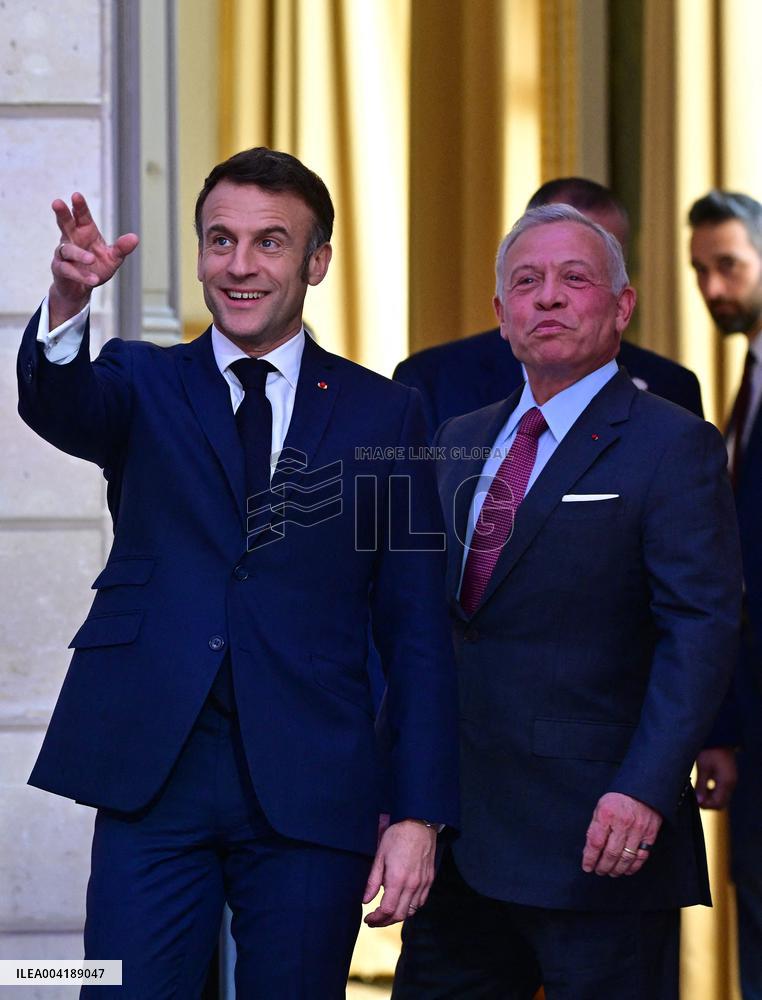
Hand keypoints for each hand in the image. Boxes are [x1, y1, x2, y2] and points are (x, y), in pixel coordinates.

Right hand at [49, 193, 138, 326]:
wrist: (81, 289)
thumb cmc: (96, 268)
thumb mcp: (112, 258)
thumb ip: (121, 248)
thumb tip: (135, 238)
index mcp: (85, 232)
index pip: (81, 216)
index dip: (79, 206)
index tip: (76, 195)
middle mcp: (71, 239)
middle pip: (65, 224)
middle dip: (62, 214)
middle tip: (56, 202)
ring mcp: (63, 254)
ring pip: (68, 250)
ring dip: (80, 254)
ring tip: (92, 259)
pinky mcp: (59, 269)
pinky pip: (68, 270)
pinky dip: (81, 275)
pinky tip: (93, 279)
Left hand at [363, 819, 436, 926]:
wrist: (419, 824)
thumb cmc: (398, 836)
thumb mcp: (380, 856)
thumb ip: (372, 881)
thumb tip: (365, 900)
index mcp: (397, 879)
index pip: (387, 910)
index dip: (377, 919)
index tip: (369, 919)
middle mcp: (412, 885)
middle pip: (400, 915)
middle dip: (385, 922)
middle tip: (375, 921)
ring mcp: (423, 883)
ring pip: (411, 911)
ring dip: (398, 916)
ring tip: (387, 913)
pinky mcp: (429, 880)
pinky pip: (421, 902)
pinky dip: (410, 908)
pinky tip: (402, 903)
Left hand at [582, 791, 661, 877]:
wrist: (643, 789)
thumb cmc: (618, 799)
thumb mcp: (601, 806)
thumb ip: (596, 826)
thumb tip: (590, 850)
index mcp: (607, 814)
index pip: (596, 842)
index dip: (590, 858)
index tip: (587, 867)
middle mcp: (623, 823)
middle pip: (611, 853)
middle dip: (603, 866)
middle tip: (599, 871)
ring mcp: (638, 830)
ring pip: (626, 858)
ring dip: (617, 869)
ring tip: (610, 872)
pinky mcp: (650, 835)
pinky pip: (641, 856)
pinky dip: (633, 867)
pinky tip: (626, 870)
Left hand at [695, 747, 736, 809]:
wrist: (719, 737)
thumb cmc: (709, 750)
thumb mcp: (703, 767)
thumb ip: (701, 785)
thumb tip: (699, 801)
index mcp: (726, 782)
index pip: (717, 803)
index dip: (705, 805)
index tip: (694, 800)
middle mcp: (731, 783)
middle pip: (721, 803)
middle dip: (708, 803)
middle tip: (695, 797)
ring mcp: (731, 780)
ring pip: (721, 798)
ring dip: (710, 798)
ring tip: (697, 791)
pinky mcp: (728, 777)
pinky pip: (722, 791)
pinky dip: (713, 792)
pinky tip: (703, 785)